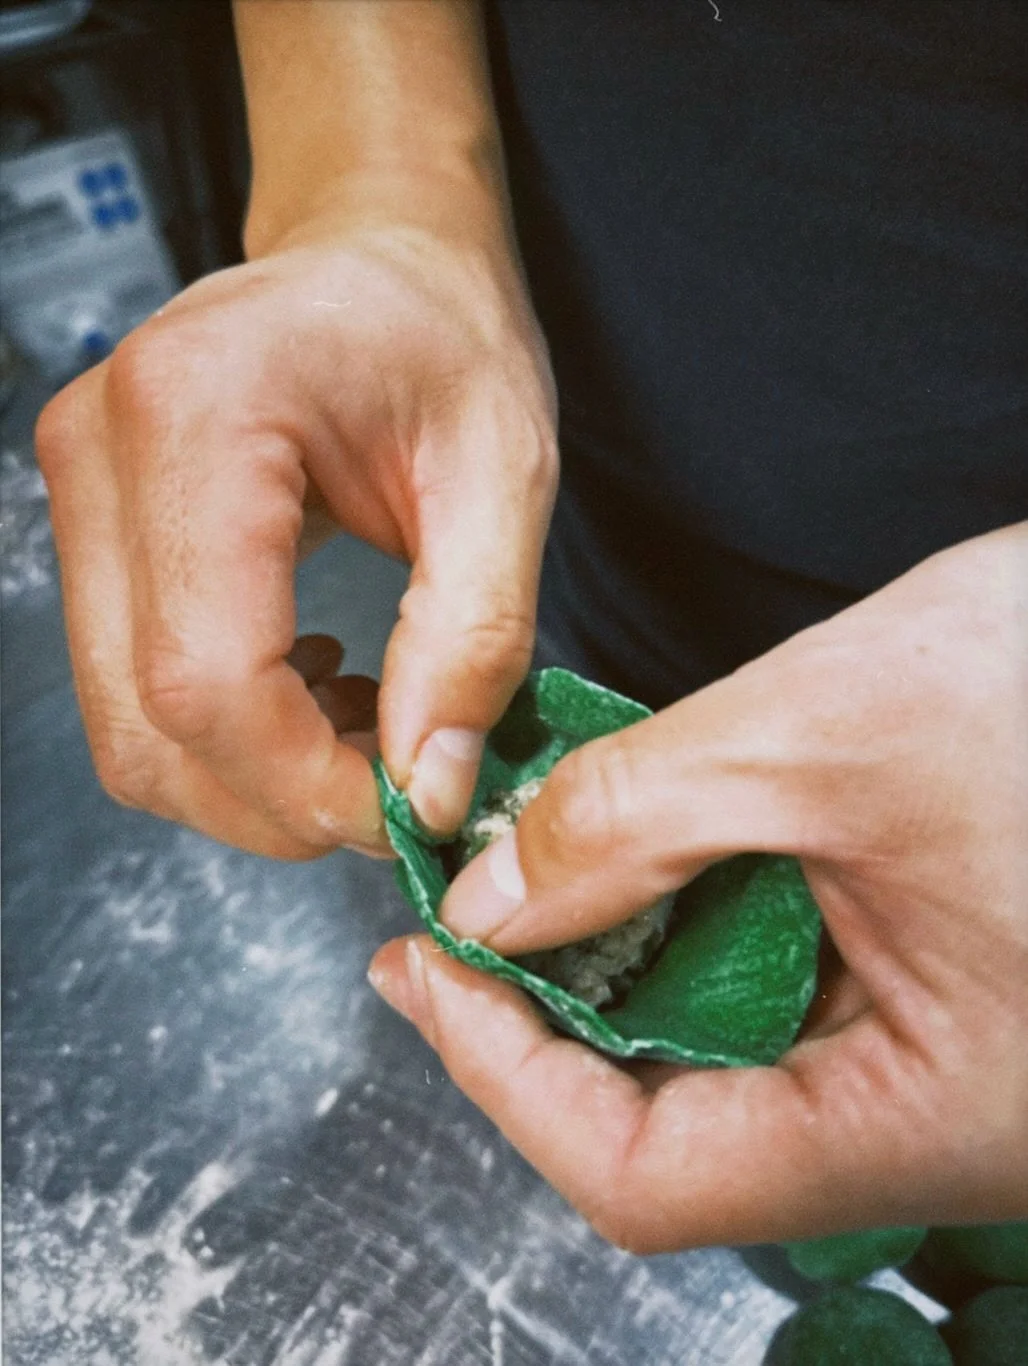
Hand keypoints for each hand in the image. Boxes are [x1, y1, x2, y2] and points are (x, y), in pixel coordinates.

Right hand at [36, 209, 556, 857]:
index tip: (402, 813)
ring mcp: (79, 489)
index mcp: (199, 412)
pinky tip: (315, 691)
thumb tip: (425, 791)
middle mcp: (101, 448)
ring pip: (126, 727)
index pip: (206, 676)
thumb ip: (473, 642)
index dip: (303, 782)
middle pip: (147, 722)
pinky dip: (225, 735)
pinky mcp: (93, 527)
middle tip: (392, 792)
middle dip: (277, 800)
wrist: (378, 257)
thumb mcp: (505, 476)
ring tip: (363, 730)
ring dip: (250, 777)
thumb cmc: (444, 334)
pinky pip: (131, 688)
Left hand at [369, 524, 1027, 1249]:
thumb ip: (632, 819)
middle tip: (461, 914)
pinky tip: (639, 840)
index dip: (509, 1079)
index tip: (427, 972)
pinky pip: (773, 983)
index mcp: (933, 1115)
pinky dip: (686, 912)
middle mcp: (932, 1110)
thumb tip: (491, 897)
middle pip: (674, 1122)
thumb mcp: (819, 736)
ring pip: (718, 1049)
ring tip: (537, 860)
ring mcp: (932, 1049)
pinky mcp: (927, 981)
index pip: (654, 1179)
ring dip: (612, 954)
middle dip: (548, 1010)